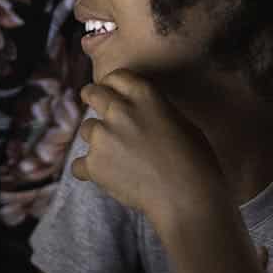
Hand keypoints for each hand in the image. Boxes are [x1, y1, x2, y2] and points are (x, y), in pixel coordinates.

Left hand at [70, 73, 224, 222]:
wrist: (186, 196)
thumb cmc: (194, 160)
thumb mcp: (180, 121)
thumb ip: (153, 110)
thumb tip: (142, 114)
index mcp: (143, 94)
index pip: (115, 76)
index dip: (111, 85)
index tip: (110, 92)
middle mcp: (119, 109)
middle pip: (92, 93)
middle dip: (92, 99)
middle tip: (95, 109)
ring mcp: (103, 136)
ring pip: (85, 129)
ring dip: (96, 140)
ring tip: (115, 157)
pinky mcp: (93, 164)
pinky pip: (78, 164)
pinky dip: (88, 171)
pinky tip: (104, 177)